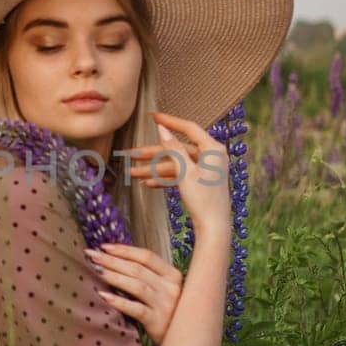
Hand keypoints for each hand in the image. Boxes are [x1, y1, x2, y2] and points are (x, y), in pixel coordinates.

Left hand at [85, 242, 183, 345]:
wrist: (182, 342)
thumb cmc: (166, 313)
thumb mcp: (163, 291)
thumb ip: (147, 276)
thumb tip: (115, 260)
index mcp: (172, 275)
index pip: (146, 257)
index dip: (124, 250)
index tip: (104, 246)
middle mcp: (171, 288)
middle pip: (138, 269)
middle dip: (112, 260)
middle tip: (91, 255)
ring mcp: (166, 305)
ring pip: (137, 286)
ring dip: (114, 276)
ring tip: (96, 271)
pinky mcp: (158, 323)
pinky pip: (136, 309)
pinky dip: (119, 301)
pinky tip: (103, 296)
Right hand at [123, 111, 230, 237]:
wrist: (213, 228)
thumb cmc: (203, 200)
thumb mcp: (185, 172)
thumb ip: (173, 149)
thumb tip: (162, 129)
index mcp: (213, 149)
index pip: (188, 128)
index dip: (169, 121)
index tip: (153, 116)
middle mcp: (211, 156)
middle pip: (177, 149)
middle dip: (153, 154)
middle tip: (131, 153)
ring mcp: (206, 169)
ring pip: (176, 164)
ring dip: (154, 169)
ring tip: (133, 173)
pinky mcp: (202, 181)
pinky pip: (180, 175)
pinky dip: (165, 178)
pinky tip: (148, 183)